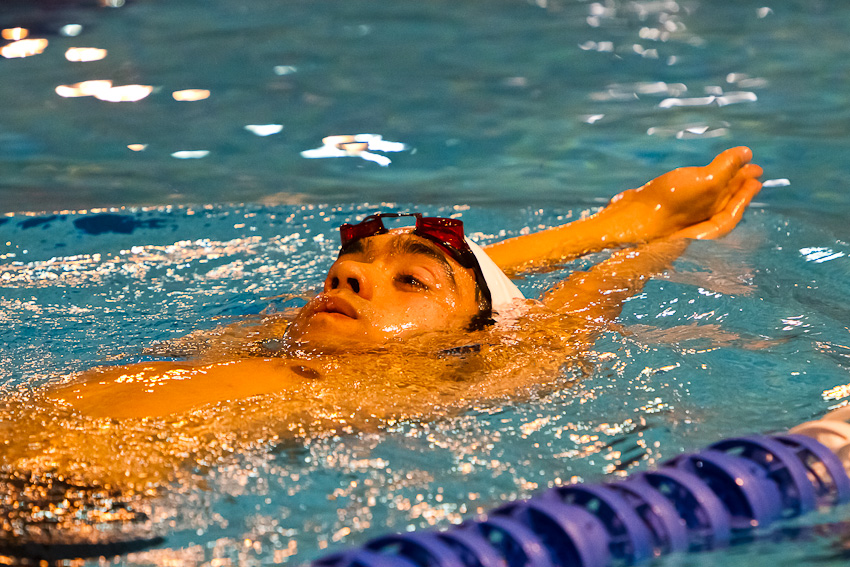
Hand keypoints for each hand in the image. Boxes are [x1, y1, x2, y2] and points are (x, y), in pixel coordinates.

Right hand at [610, 147, 762, 238]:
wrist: (628, 221)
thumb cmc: (670, 205)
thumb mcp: (707, 182)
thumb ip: (727, 168)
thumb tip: (746, 153)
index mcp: (714, 222)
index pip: (736, 206)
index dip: (747, 190)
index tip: (758, 172)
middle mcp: (697, 222)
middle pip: (721, 203)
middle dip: (735, 186)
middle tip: (749, 169)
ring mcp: (677, 218)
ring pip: (702, 200)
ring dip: (715, 184)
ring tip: (722, 171)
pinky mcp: (660, 211)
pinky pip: (684, 197)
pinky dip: (692, 186)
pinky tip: (688, 179)